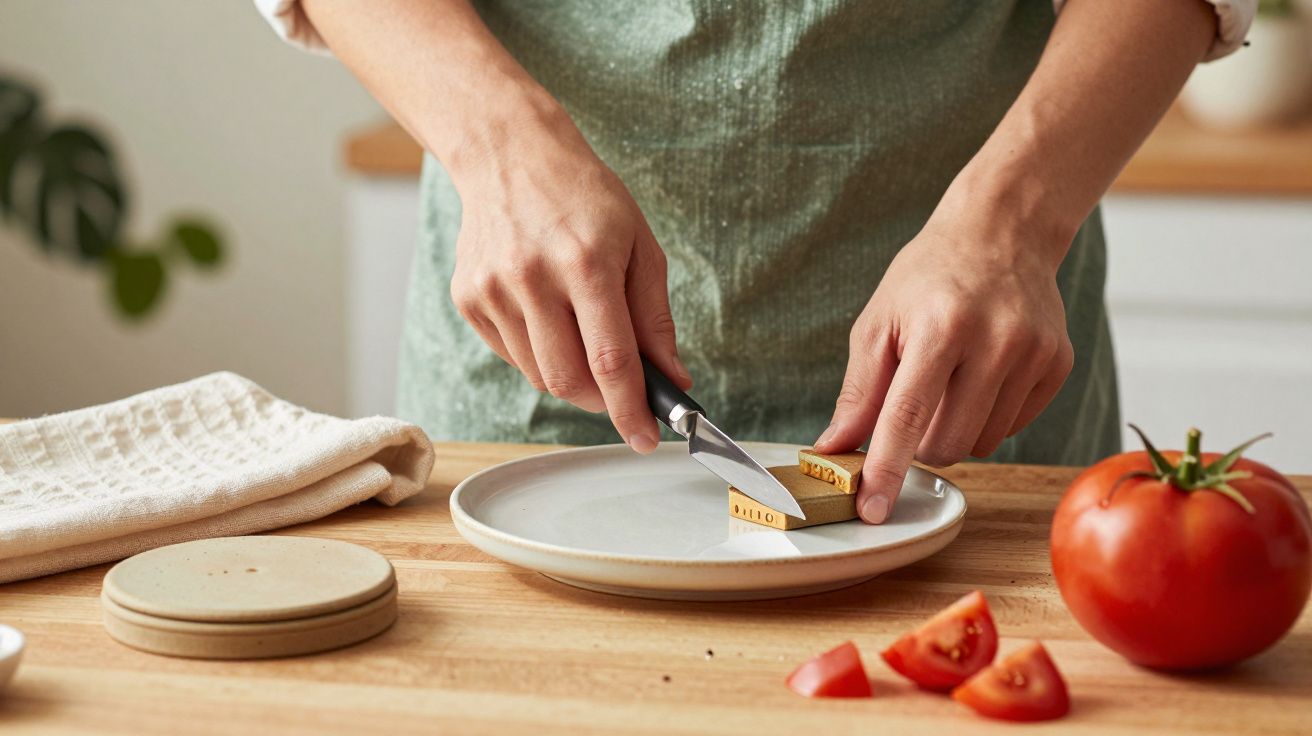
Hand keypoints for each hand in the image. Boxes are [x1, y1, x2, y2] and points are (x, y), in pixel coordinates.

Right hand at [448, 103, 689, 451]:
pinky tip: (547, 314)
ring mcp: (493, 289)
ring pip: (538, 376)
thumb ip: (655, 318)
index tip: (646, 438)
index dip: (631, 409)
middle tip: (620, 388)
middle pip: (568, 381)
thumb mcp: (640, 245)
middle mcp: (533, 278)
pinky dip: (539, 354)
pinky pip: (511, 356)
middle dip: (601, 400)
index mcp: (586, 263)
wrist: (509, 153)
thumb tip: (672, 379)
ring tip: (581, 330)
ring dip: (570, 375)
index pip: (611, 361)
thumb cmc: (585, 198)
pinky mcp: (468, 298)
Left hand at [813, 211, 1073, 523]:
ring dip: (953, 429)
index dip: (887, 469)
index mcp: (940, 326)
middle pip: (946, 442)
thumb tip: (833, 450)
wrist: (1002, 233)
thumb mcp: (878, 321)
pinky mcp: (1058, 364)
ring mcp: (1034, 354)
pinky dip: (986, 416)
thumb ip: (858, 392)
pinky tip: (982, 374)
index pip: (907, 416)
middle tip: (912, 404)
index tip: (872, 511)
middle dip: (918, 443)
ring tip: (949, 379)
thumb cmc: (929, 278)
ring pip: (980, 443)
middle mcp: (995, 340)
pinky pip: (1011, 427)